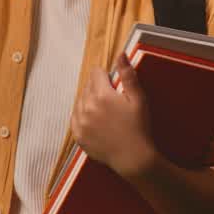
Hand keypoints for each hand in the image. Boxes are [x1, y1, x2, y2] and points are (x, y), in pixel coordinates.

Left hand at [70, 53, 157, 179]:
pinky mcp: (78, 135)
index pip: (96, 73)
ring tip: (105, 111)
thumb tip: (121, 54)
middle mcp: (87, 107)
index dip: (106, 76)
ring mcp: (80, 122)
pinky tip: (94, 119)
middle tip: (112, 99)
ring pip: (80, 101)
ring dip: (89, 101)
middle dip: (98, 88)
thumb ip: (128, 75)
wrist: (133, 158)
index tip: (114, 85)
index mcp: (102, 95)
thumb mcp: (138, 99)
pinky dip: (82, 115)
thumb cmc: (139, 128)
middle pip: (87, 86)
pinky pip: (75, 117)